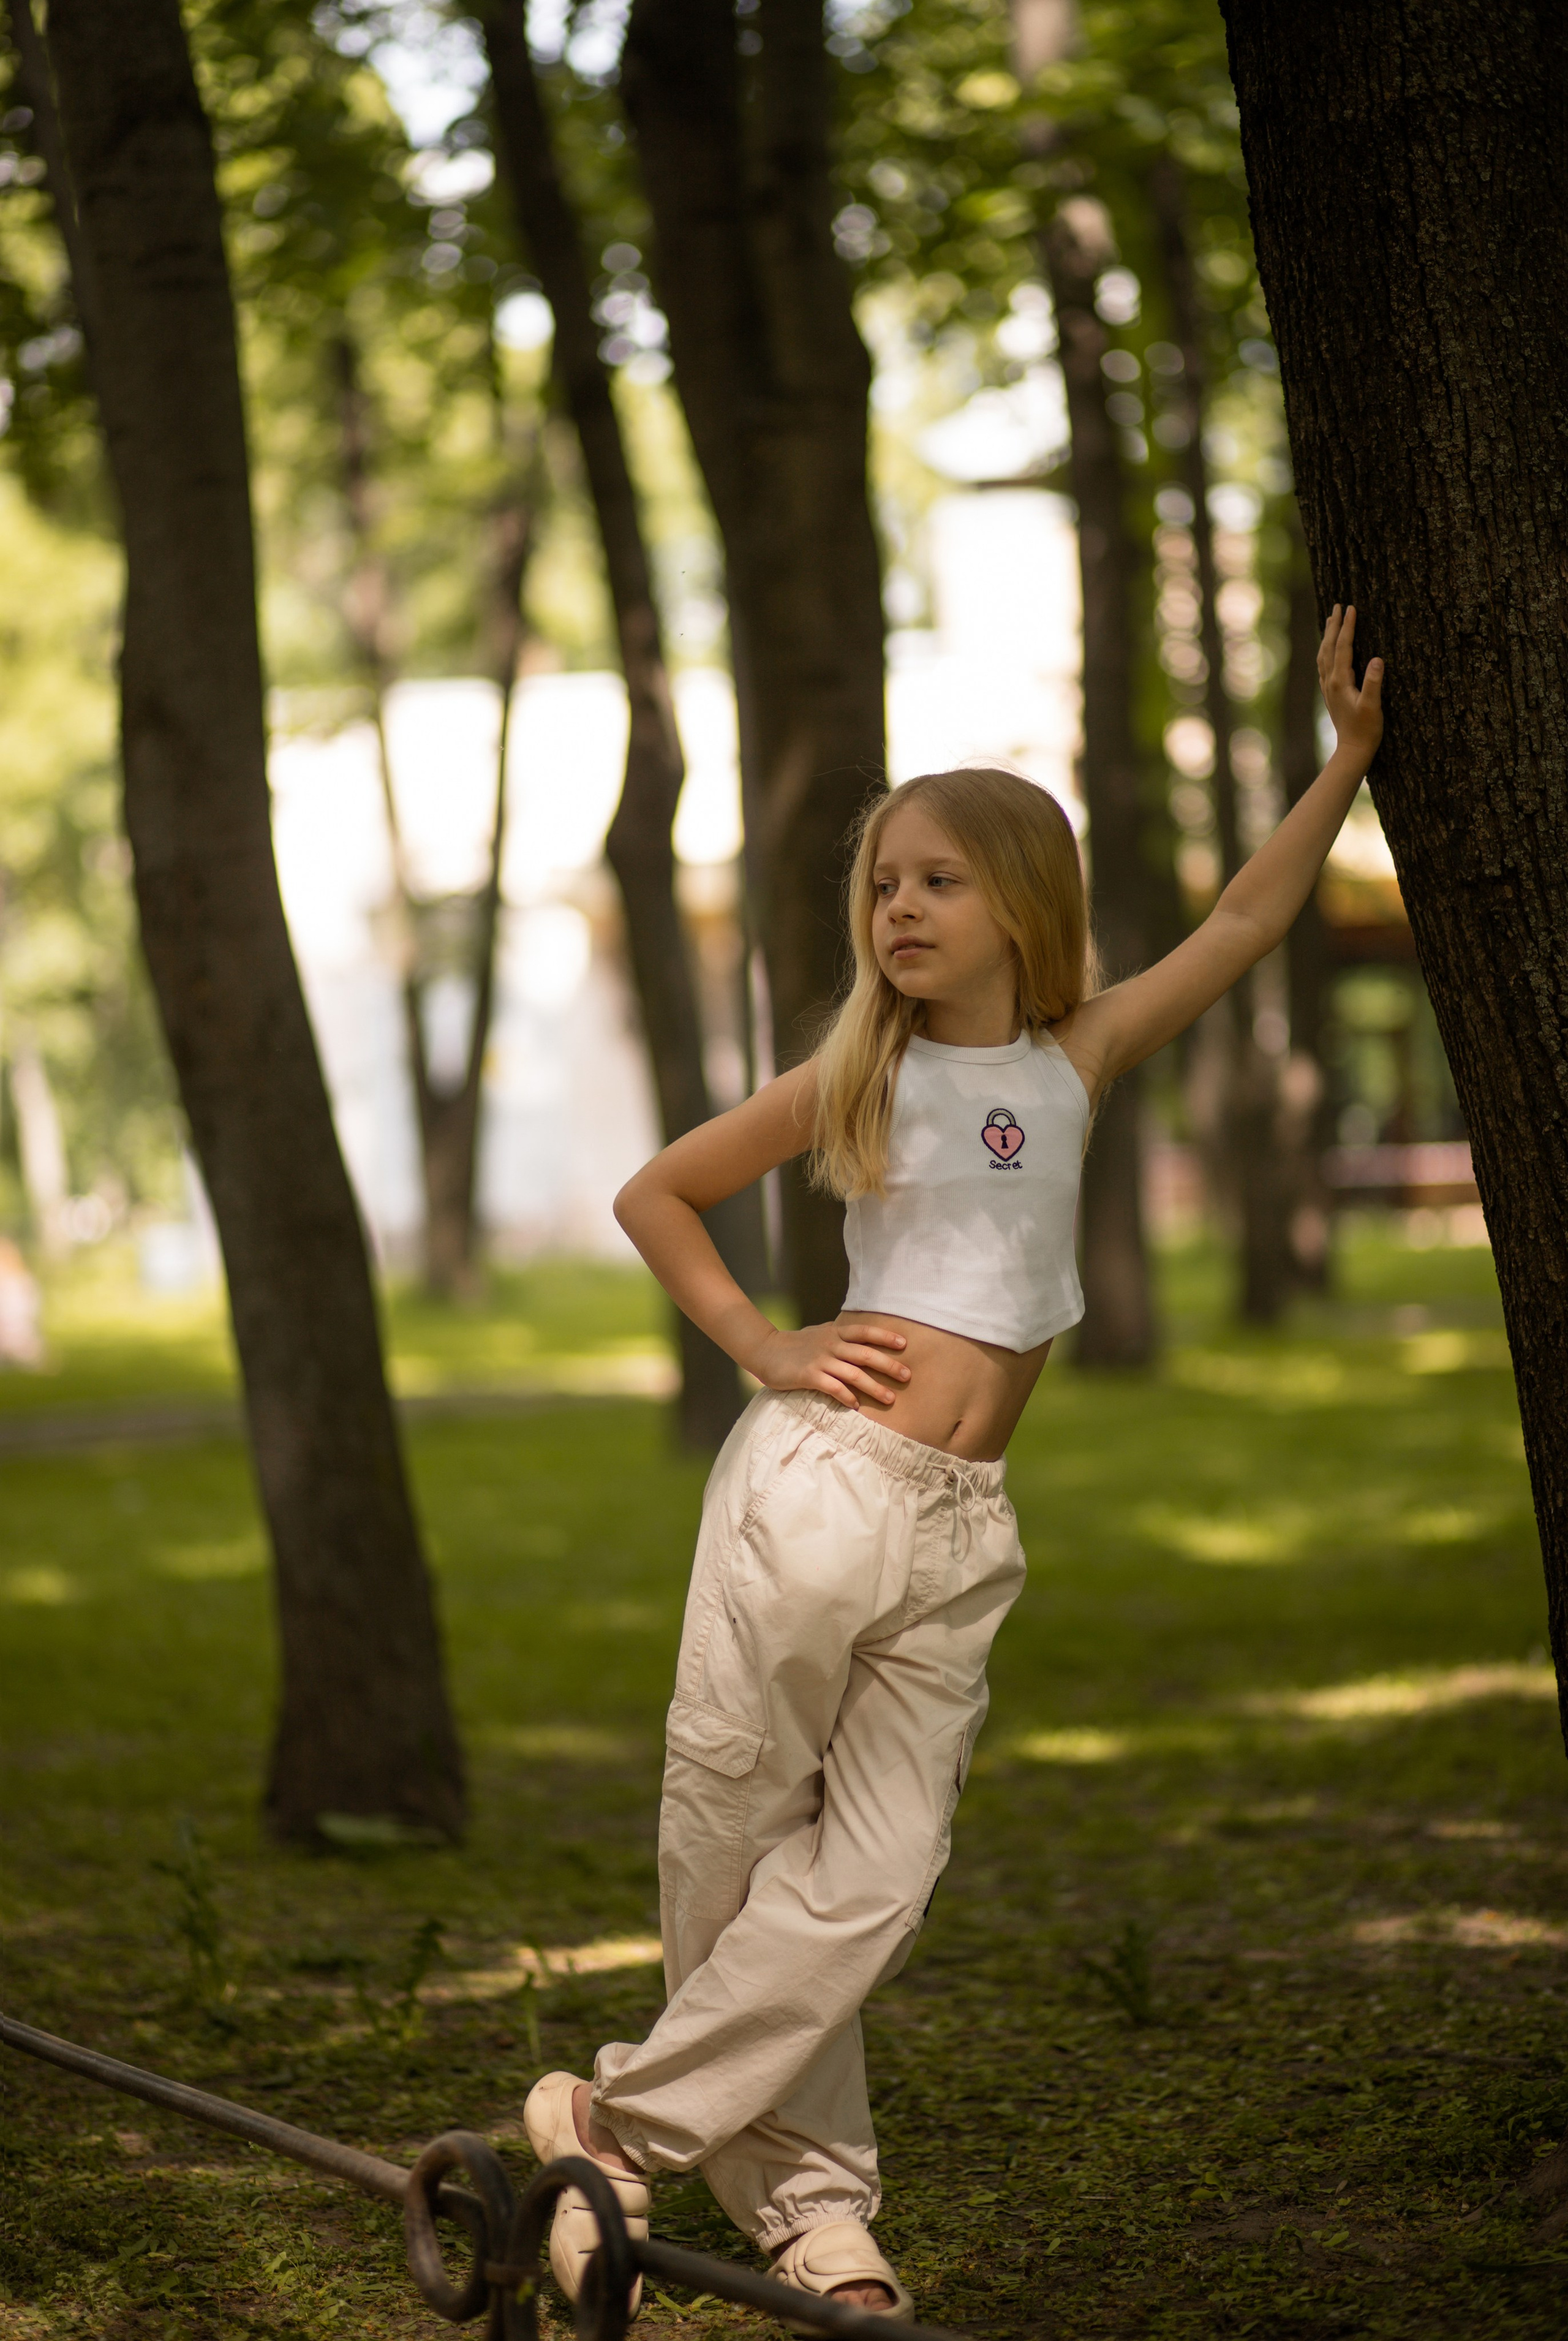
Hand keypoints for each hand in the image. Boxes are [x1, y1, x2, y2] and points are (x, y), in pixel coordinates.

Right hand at [752, 1317, 910, 1409]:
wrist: (766, 1350)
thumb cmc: (796, 1344)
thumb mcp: (820, 1333)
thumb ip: (840, 1336)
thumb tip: (862, 1339)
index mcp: (835, 1333)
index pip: (865, 1332)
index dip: (885, 1336)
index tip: (904, 1344)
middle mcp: (831, 1345)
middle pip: (865, 1354)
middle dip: (888, 1365)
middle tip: (906, 1376)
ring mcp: (820, 1360)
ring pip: (853, 1373)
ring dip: (874, 1387)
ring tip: (890, 1398)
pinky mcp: (808, 1376)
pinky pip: (833, 1387)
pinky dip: (847, 1397)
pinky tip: (857, 1406)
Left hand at [1318, 603, 1383, 768]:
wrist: (1352, 750)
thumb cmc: (1366, 729)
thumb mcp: (1373, 706)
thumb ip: (1373, 683)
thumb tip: (1376, 659)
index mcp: (1340, 681)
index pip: (1343, 647)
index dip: (1347, 626)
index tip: (1351, 608)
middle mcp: (1330, 682)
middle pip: (1329, 647)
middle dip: (1333, 625)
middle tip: (1337, 605)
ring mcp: (1328, 688)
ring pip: (1324, 655)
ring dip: (1328, 636)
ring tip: (1331, 620)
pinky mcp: (1331, 693)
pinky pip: (1325, 665)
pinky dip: (1327, 651)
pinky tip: (1329, 649)